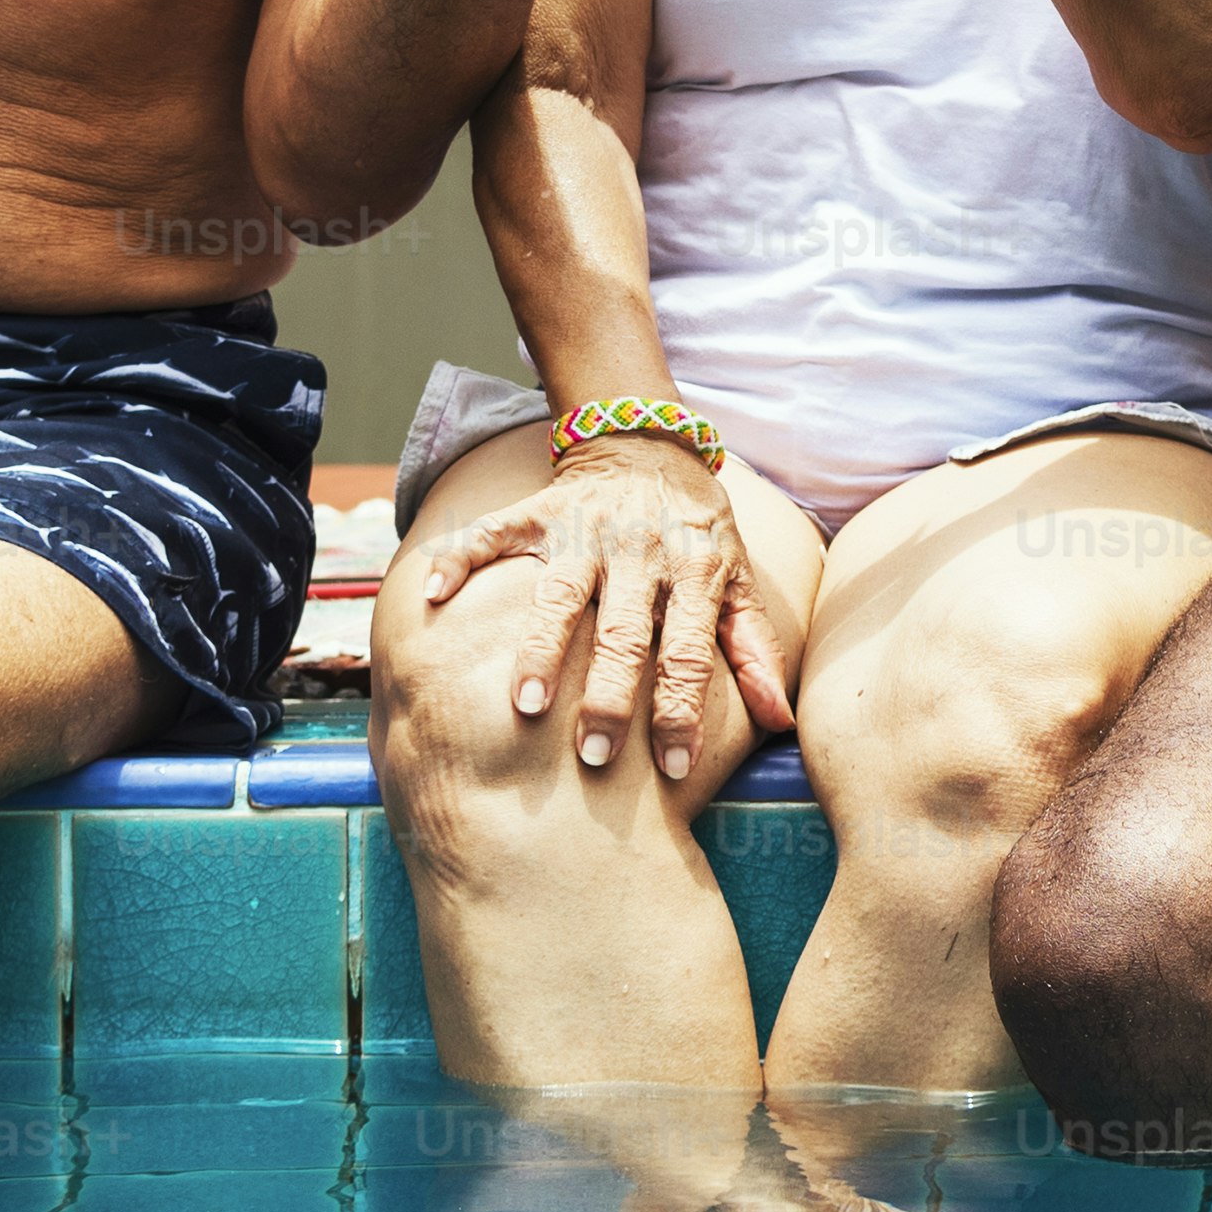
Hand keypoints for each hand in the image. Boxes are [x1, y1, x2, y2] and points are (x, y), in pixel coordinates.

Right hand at [402, 437, 790, 781]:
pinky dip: (457, 560)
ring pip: (557, 595)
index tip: (674, 767)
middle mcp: (637, 553)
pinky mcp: (538, 512)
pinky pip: (491, 534)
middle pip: (622, 632)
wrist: (652, 444)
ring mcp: (583, 532)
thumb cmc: (698, 530)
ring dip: (539, 648)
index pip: (687, 651)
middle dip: (608, 695)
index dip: (681, 710)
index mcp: (691, 572)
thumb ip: (754, 649)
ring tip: (522, 704)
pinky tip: (430, 594)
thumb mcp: (738, 579)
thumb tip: (781, 722)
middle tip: (592, 758)